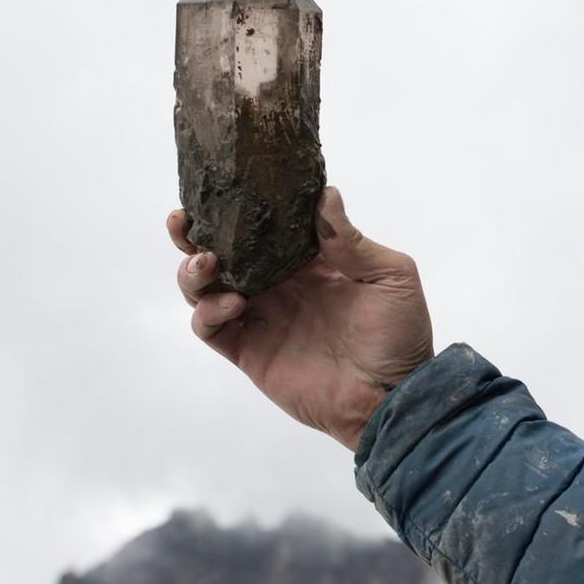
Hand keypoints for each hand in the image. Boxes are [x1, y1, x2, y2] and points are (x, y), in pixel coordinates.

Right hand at [168, 186, 434, 449]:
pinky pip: (209, 327)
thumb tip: (325, 194)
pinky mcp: (248, 350)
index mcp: (309, 261)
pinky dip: (207, 311)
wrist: (389, 397)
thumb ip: (352, 241)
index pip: (264, 226)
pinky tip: (232, 304)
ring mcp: (260, 317)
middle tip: (183, 220)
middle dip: (195, 233)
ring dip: (194, 270)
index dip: (240, 207)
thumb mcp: (391, 277)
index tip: (223, 186)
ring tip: (207, 261)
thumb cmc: (399, 335)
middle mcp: (277, 284)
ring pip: (205, 287)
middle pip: (222, 251)